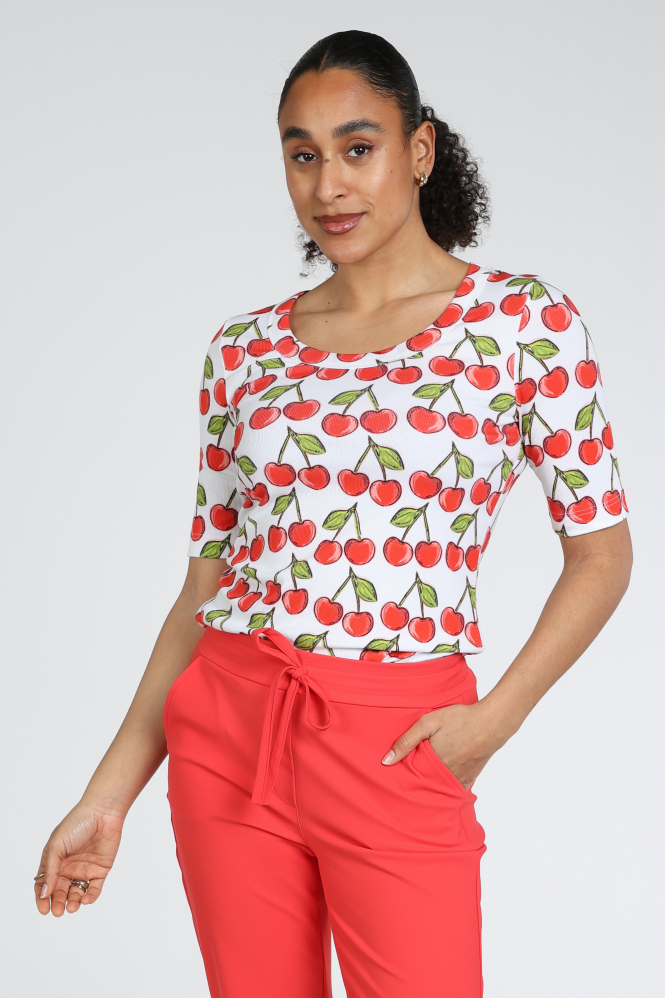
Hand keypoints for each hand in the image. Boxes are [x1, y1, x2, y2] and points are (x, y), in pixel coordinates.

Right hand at [34, 801, 124, 915]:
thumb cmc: (76, 824)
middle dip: (57, 903)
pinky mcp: (100, 870)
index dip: (42, 898)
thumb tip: (44, 893)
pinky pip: (94, 889)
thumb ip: (50, 870)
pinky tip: (85, 900)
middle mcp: (68, 867)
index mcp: (54, 861)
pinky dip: (90, 897)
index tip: (43, 909)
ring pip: (76, 893)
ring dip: (73, 903)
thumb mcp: (56, 846)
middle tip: (58, 911)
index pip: (44, 884)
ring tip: (71, 907)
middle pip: (59, 892)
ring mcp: (84, 869)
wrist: (102, 813)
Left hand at [381, 701, 502, 789]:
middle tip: (403, 786)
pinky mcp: (470, 778)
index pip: (410, 779)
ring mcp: (459, 779)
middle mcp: (445, 776)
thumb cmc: (460, 719)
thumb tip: (386, 761)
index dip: (402, 778)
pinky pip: (454, 790)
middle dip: (414, 786)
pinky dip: (445, 789)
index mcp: (432, 764)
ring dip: (429, 788)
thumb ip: (406, 741)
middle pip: (424, 787)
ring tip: (419, 784)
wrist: (492, 723)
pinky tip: (439, 785)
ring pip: (438, 790)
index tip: (393, 780)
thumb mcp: (428, 723)